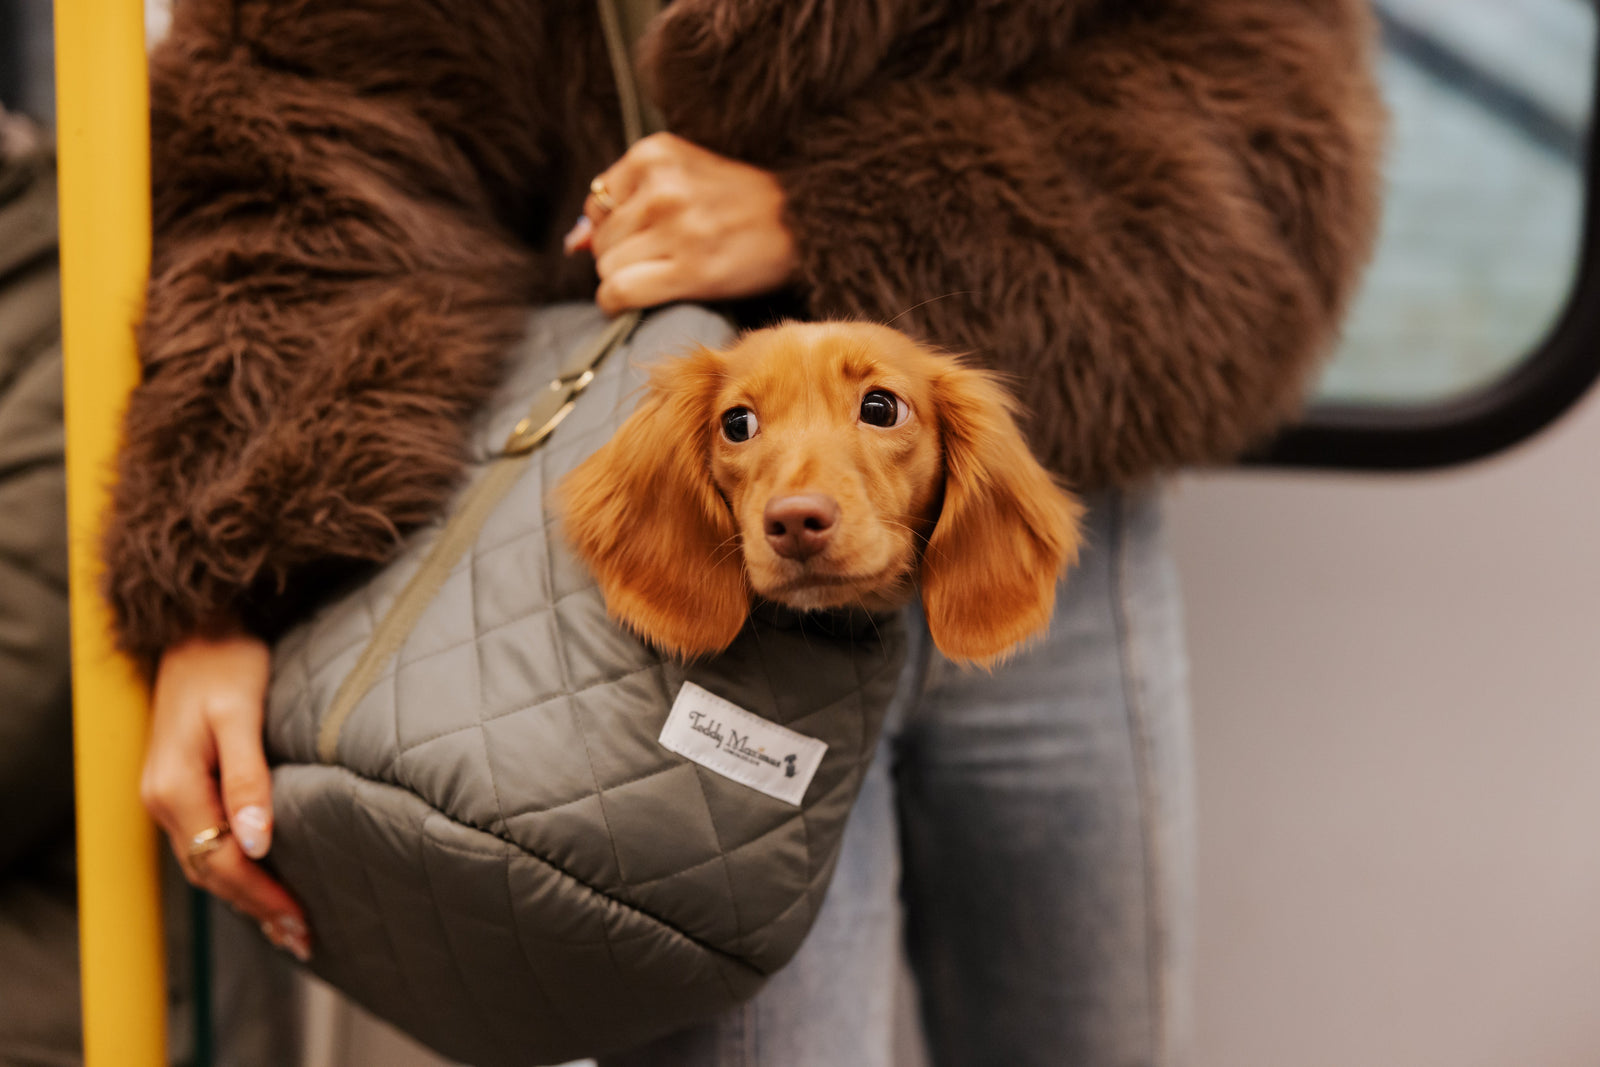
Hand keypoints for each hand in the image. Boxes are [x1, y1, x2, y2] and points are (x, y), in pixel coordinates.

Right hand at [140, 627, 309, 960]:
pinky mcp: (180, 785)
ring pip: (204, 862)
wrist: (197, 628)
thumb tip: (256, 844)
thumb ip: (248, 778)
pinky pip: (203, 842)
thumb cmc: (226, 663)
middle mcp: (162, 798)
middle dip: (256, 908)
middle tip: (303, 938)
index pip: (221, 862)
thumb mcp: (240, 716)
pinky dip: (231, 870)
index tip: (301, 921)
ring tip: (286, 925)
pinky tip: (259, 880)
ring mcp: (166, 794)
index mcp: (175, 788)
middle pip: (210, 872)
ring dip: (243, 896)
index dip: (262, 896)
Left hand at [564, 132, 797, 313]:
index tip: (649, 237)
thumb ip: (628, 200)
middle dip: (623, 255)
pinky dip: (618, 302)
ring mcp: (676, 227)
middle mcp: (662, 185)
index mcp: (656, 152)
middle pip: (601, 240)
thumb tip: (574, 243)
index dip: (617, 229)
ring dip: (627, 279)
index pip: (597, 204)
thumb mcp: (684, 176)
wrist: (805, 221)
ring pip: (607, 268)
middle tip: (663, 259)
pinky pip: (620, 292)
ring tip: (665, 274)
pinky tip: (639, 299)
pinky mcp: (690, 269)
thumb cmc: (741, 203)